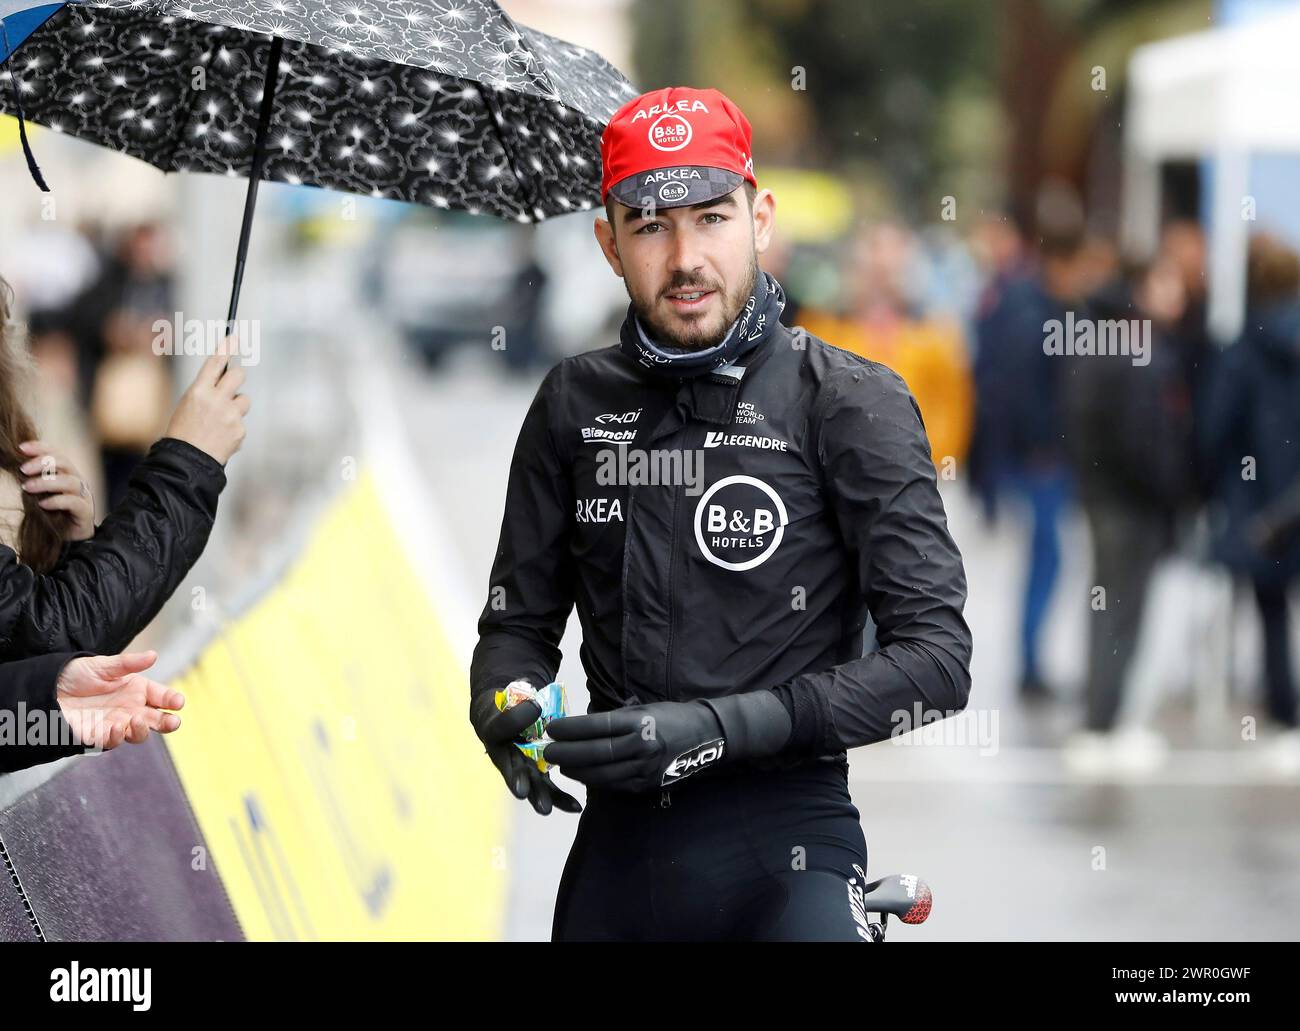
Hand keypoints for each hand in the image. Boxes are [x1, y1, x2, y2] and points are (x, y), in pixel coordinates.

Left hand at [17, 441, 94, 539]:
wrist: (69, 539)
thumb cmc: (53, 514)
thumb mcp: (40, 494)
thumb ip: (33, 481)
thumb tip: (16, 467)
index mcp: (67, 473)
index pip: (56, 453)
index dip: (40, 448)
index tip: (21, 448)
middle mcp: (78, 481)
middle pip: (65, 463)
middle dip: (42, 463)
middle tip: (22, 470)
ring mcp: (84, 496)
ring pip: (70, 481)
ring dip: (46, 483)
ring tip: (27, 488)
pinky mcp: (86, 512)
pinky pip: (73, 502)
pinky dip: (56, 501)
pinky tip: (42, 505)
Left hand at [56, 650, 184, 751]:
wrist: (45, 690)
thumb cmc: (75, 675)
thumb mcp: (103, 665)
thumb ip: (128, 663)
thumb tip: (153, 655)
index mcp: (136, 690)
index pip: (161, 696)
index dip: (172, 700)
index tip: (178, 702)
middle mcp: (130, 708)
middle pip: (157, 719)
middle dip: (168, 722)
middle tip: (173, 722)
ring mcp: (117, 723)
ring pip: (139, 733)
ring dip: (143, 730)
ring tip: (138, 720)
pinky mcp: (99, 736)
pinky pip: (114, 741)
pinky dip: (118, 737)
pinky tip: (117, 726)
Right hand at [163, 343, 249, 465]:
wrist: (187, 461)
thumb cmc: (184, 431)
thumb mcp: (188, 405)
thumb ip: (207, 392)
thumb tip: (225, 380)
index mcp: (198, 391)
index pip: (215, 363)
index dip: (226, 348)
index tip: (234, 338)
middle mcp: (216, 400)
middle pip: (238, 375)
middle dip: (237, 377)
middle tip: (231, 385)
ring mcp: (230, 415)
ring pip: (244, 400)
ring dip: (236, 407)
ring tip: (220, 422)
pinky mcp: (240, 429)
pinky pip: (241, 421)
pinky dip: (234, 427)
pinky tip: (221, 437)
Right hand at [470, 690, 581, 815]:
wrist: (503, 721)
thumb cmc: (505, 711)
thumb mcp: (506, 704)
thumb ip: (518, 708)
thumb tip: (536, 708)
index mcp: (495, 733)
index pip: (500, 727)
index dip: (513, 720)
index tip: (533, 710)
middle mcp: (507, 756)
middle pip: (512, 769)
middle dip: (518, 781)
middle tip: (521, 792)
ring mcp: (522, 769)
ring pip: (531, 784)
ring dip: (539, 797)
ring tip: (545, 809)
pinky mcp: (538, 775)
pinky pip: (549, 788)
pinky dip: (561, 799)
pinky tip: (575, 807)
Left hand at [544, 692, 793, 793]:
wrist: (708, 736)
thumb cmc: (671, 716)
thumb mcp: (644, 708)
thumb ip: (615, 718)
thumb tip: (582, 725)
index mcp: (641, 722)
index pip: (599, 726)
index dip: (572, 729)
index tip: (552, 728)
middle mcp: (643, 746)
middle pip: (596, 753)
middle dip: (567, 753)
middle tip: (548, 751)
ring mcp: (646, 769)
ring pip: (603, 774)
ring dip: (577, 770)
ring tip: (560, 765)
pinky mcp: (649, 785)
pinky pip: (616, 785)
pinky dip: (595, 781)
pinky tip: (582, 775)